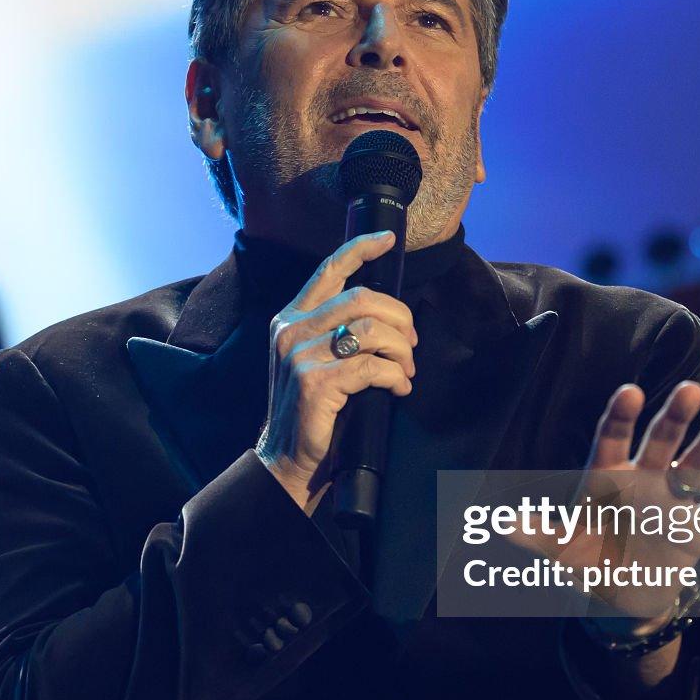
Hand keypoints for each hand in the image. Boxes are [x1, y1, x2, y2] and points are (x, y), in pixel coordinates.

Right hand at [255, 231, 417, 514]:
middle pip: (362, 298)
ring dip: (402, 350)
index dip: (360, 248)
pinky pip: (373, 367)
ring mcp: (300, 356)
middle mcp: (291, 330)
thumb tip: (387, 313)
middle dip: (400, 318)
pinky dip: (396, 377)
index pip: (328, 270)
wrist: (287, 460)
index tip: (388, 239)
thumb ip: (335, 331)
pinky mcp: (315, 382)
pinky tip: (399, 389)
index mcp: (290, 319)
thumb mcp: (314, 360)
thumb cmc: (312, 411)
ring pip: (371, 330)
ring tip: (406, 370)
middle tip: (412, 345)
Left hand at [517, 381, 699, 631]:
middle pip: (659, 441)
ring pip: (694, 463)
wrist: (623, 593)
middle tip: (688, 389)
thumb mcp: (561, 550)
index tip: (628, 390)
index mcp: (606, 476)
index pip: (612, 439)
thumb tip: (499, 524)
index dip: (619, 416)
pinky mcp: (698, 525)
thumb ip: (537, 535)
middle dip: (673, 417)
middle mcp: (643, 478)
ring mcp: (673, 498)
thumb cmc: (587, 561)